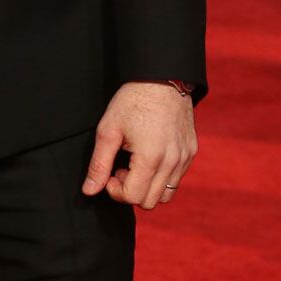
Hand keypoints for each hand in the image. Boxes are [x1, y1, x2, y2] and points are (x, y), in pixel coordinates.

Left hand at [81, 82, 196, 209]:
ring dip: (147, 187)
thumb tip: (89, 191)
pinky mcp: (191, 152)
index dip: (115, 191)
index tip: (109, 173)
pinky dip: (161, 177)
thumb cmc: (132, 101)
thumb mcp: (108, 130)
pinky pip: (176, 179)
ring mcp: (185, 158)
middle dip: (131, 191)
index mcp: (150, 158)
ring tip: (136, 164)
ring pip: (165, 195)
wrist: (162, 78)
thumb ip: (99, 164)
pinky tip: (149, 156)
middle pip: (150, 202)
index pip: (132, 197)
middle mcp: (172, 162)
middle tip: (121, 168)